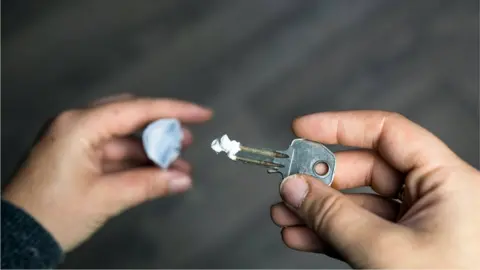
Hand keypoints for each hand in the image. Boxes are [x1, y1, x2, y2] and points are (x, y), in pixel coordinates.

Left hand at [2, 95, 211, 251]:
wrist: (14, 239)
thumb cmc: (50, 215)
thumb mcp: (106, 198)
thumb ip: (149, 184)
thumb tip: (183, 179)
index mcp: (79, 126)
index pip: (137, 109)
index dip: (174, 111)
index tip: (201, 114)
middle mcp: (76, 126)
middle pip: (130, 119)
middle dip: (161, 131)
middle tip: (187, 142)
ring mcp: (75, 142)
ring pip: (123, 138)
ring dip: (150, 152)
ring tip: (179, 167)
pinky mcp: (75, 158)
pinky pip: (113, 154)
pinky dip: (136, 163)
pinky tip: (157, 174)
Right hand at [271, 111, 479, 267]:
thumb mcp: (384, 251)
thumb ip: (334, 216)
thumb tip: (293, 188)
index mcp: (447, 182)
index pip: (387, 133)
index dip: (340, 127)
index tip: (300, 130)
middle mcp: (434, 198)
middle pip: (366, 170)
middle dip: (321, 181)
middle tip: (285, 186)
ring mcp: (417, 227)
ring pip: (358, 206)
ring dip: (318, 211)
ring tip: (282, 216)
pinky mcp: (403, 251)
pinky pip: (360, 232)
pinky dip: (329, 235)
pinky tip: (301, 237)